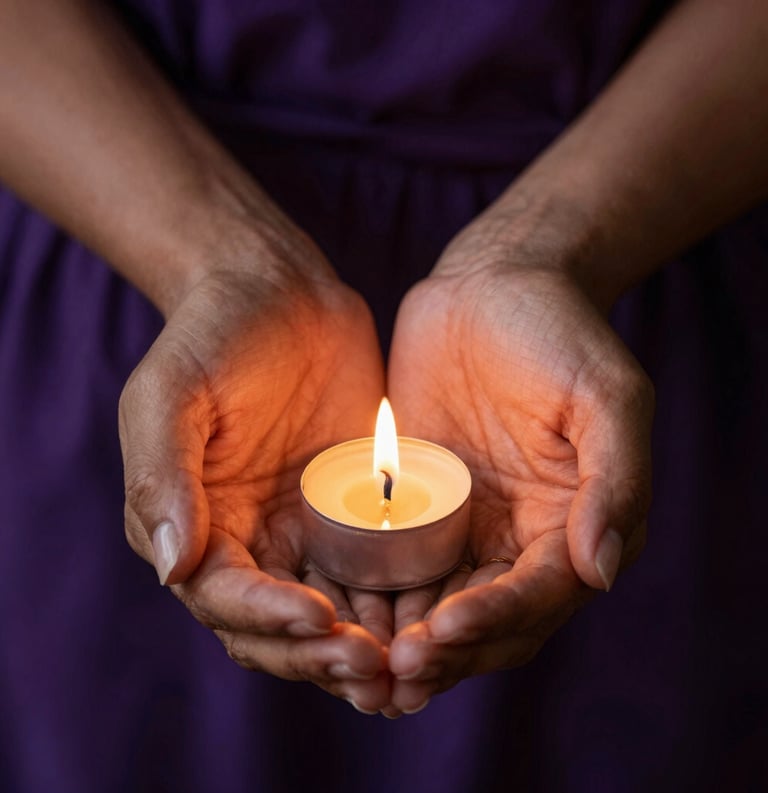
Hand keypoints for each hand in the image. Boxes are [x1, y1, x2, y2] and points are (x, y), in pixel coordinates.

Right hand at [118, 230, 392, 711]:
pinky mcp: (349, 514)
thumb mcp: (170, 395)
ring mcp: (302, 532)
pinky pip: (370, 575)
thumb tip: (173, 569)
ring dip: (359, 651)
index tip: (319, 617)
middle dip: (318, 654)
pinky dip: (392, 609)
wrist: (274, 289)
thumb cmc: (211, 335)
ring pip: (327, 618)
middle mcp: (249, 542)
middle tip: (374, 667)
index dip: (267, 619)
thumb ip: (162, 478)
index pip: (225, 599)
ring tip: (405, 667)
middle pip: (277, 628)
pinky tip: (430, 621)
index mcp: (198, 526)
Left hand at [385, 217, 653, 711]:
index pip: (537, 596)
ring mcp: (465, 525)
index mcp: (572, 526)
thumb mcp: (607, 396)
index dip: (494, 622)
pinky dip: (373, 597)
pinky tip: (336, 615)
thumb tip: (602, 570)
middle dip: (443, 653)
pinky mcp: (417, 504)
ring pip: (436, 605)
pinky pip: (395, 563)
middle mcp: (519, 539)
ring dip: (402, 644)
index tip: (442, 634)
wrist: (494, 285)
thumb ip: (616, 480)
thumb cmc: (560, 333)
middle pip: (485, 620)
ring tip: (359, 670)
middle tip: (392, 676)